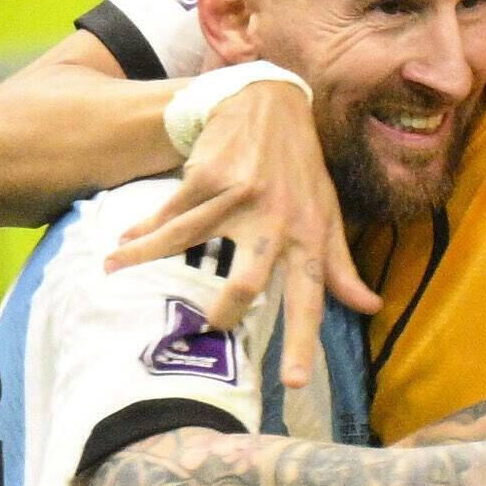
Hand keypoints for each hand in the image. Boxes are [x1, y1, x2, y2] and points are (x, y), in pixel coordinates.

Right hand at [110, 74, 376, 397]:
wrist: (269, 102)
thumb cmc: (300, 168)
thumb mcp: (327, 212)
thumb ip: (341, 264)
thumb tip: (369, 307)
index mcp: (308, 236)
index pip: (310, 297)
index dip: (302, 342)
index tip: (293, 383)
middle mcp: (275, 220)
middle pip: (247, 280)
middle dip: (224, 310)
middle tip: (209, 327)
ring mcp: (238, 198)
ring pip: (188, 244)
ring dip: (147, 261)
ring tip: (117, 275)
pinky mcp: (207, 177)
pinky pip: (169, 215)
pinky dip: (142, 232)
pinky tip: (122, 245)